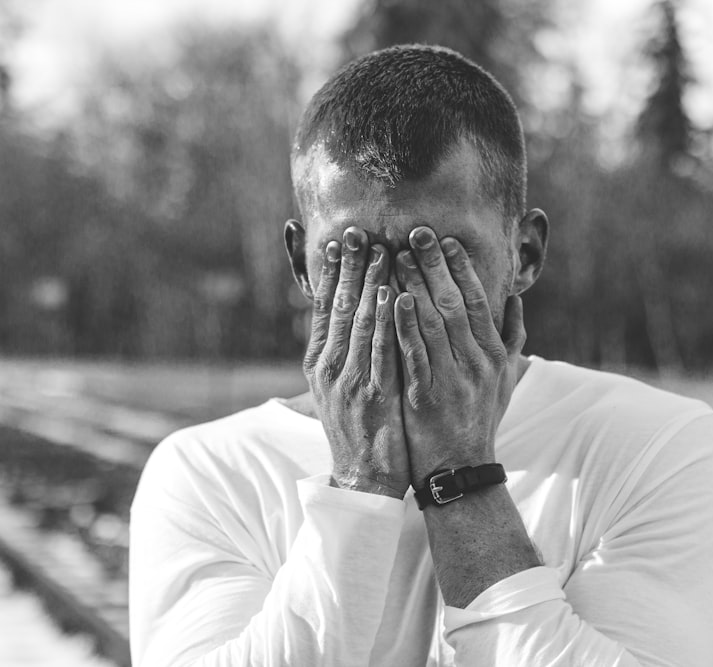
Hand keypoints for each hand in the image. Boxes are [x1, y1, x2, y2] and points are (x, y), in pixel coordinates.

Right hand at [304, 226, 409, 498]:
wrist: (364, 475)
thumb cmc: (356, 427)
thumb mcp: (337, 387)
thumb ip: (341, 351)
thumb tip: (347, 312)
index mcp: (318, 363)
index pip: (324, 308)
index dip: (332, 273)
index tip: (340, 241)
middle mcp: (328, 368)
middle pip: (339, 307)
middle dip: (350, 267)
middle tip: (360, 232)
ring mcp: (349, 381)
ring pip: (359, 322)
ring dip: (370, 282)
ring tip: (381, 250)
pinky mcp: (374, 395)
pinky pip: (380, 349)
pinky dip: (385, 319)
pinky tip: (393, 293)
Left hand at [394, 226, 525, 488]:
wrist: (459, 468)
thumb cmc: (479, 419)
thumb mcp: (504, 379)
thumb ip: (512, 338)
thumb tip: (517, 301)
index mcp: (492, 354)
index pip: (478, 300)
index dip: (462, 268)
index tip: (446, 240)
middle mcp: (475, 362)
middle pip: (454, 303)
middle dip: (434, 264)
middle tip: (416, 232)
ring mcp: (451, 379)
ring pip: (432, 322)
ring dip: (413, 284)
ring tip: (396, 254)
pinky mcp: (425, 395)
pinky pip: (413, 353)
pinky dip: (403, 324)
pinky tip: (391, 298)